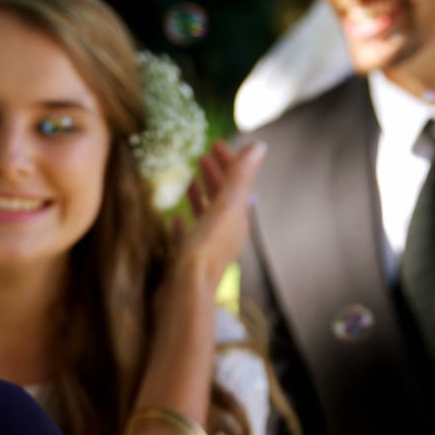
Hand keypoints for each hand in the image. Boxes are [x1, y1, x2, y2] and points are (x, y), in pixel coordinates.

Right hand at [163, 140, 265, 316]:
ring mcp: (206, 246)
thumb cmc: (205, 247)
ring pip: (206, 214)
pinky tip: (175, 217)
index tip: (214, 143)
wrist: (187, 290)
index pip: (236, 182)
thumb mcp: (225, 206)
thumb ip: (240, 176)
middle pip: (222, 197)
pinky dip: (184, 222)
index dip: (228, 161)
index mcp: (236, 218)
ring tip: (190, 179)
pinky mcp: (187, 259)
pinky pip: (187, 235)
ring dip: (200, 194)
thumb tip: (259, 145)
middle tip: (202, 155)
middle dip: (215, 175)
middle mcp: (225, 231)